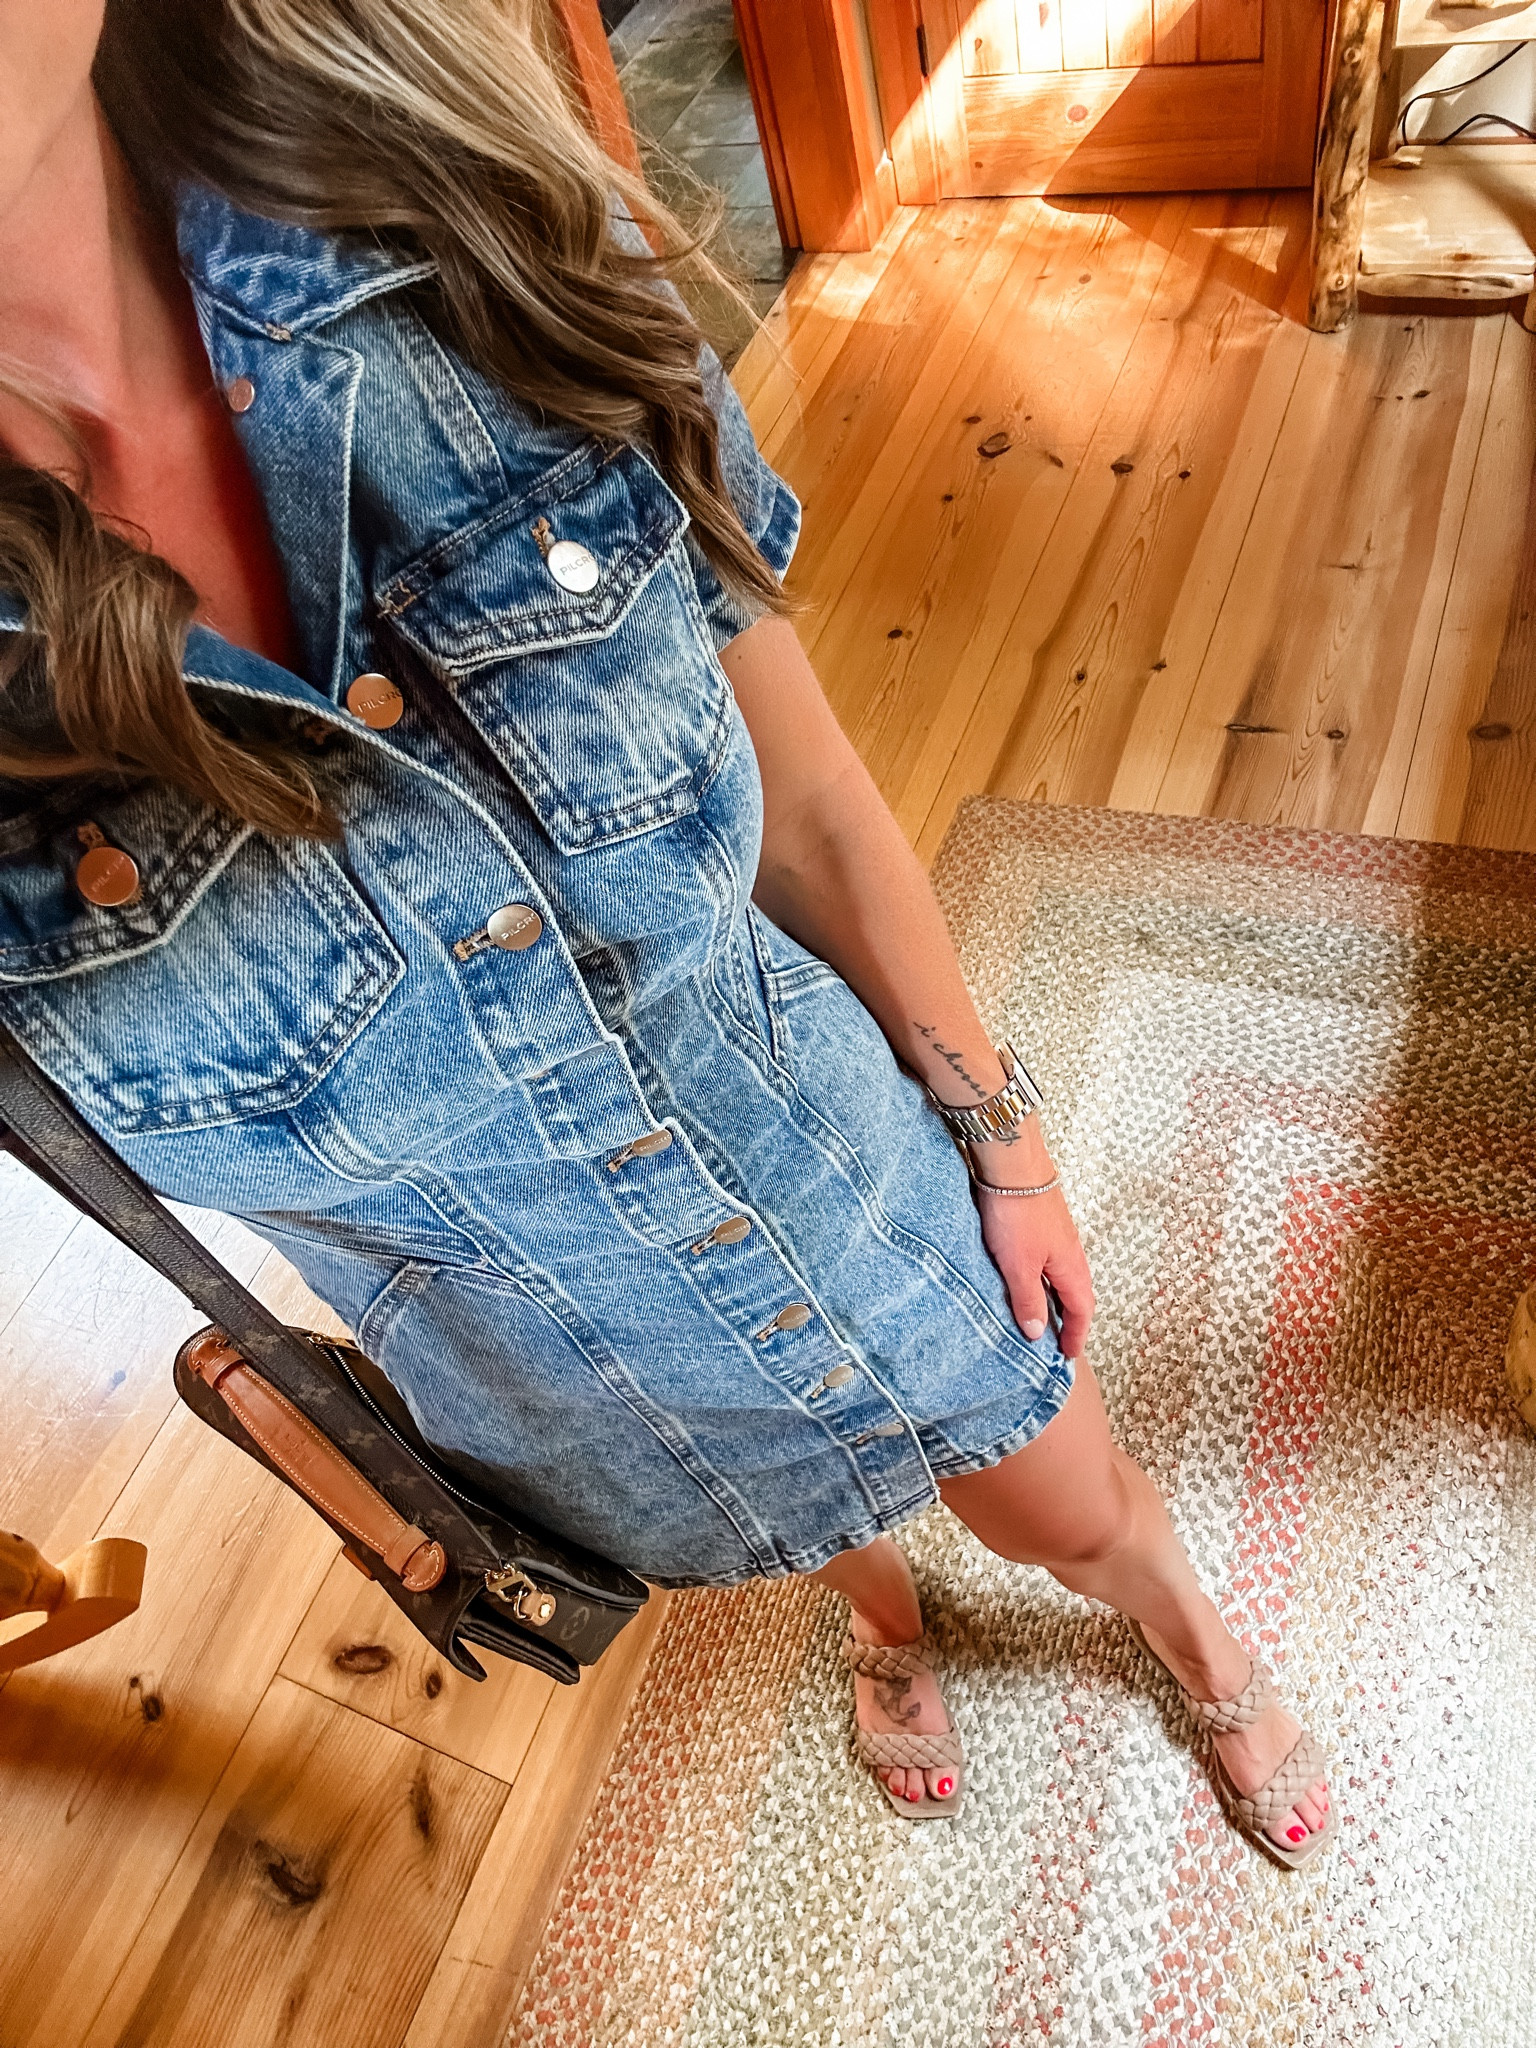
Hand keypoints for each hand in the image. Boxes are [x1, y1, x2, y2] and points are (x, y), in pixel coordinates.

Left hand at [970, 1132, 1094, 1359]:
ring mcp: (1058, 1236)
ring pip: (1063, 1276)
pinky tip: (1027, 1278)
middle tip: (1057, 1340)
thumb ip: (1028, 1299)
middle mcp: (1071, 1252)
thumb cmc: (1017, 1214)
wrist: (1011, 1165)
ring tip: (1040, 1314)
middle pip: (1077, 1293)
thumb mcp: (1019, 1265)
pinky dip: (1044, 1279)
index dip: (1076, 1334)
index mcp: (1071, 1267)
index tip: (1069, 1355)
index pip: (1081, 1310)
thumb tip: (1039, 1333)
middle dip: (1070, 1319)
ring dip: (1057, 1298)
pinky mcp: (1043, 1223)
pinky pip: (1050, 1261)